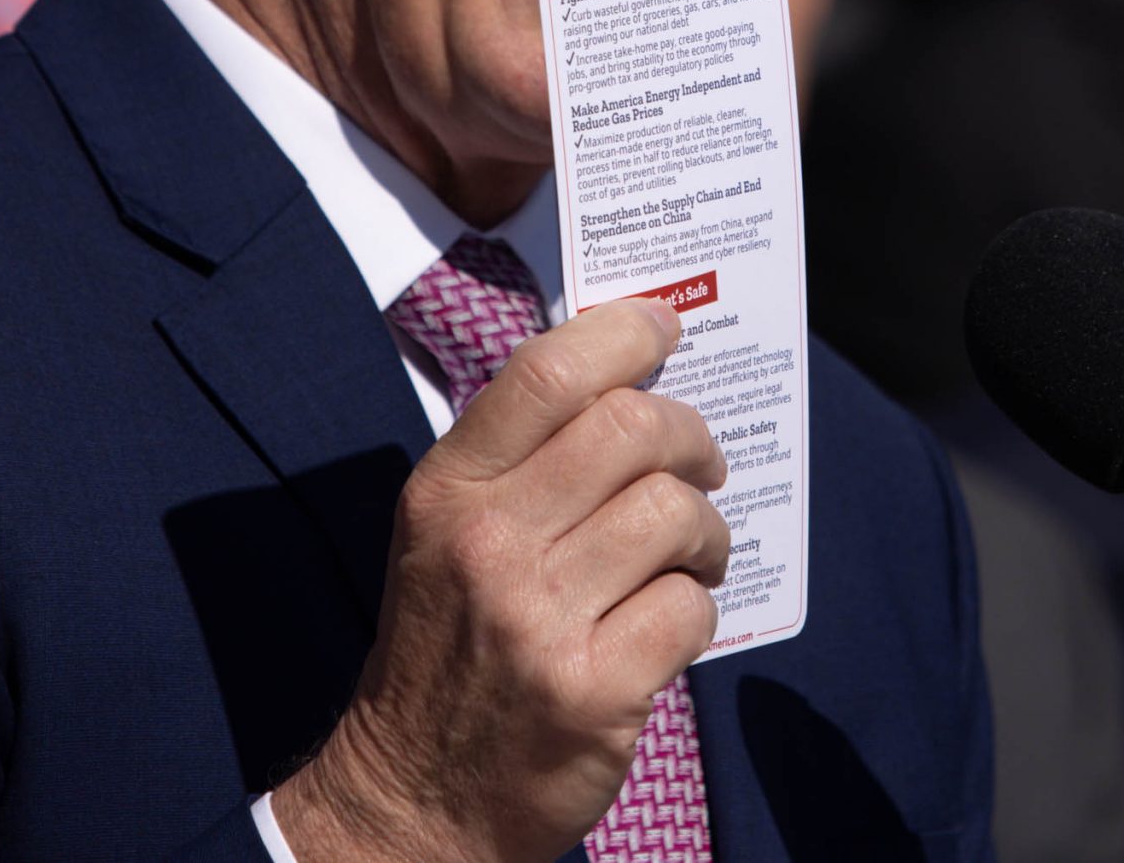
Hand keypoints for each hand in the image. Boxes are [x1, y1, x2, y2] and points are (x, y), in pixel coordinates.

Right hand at [274, 297, 728, 862]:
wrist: (417, 796)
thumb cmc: (446, 648)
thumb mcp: (443, 535)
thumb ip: (518, 459)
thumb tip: (625, 377)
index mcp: (449, 492)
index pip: (548, 372)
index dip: (624, 331)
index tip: (664, 326)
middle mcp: (489, 545)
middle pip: (633, 430)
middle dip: (691, 435)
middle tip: (702, 463)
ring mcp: (541, 621)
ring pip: (674, 514)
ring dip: (707, 529)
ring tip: (693, 552)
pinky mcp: (595, 694)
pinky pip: (689, 609)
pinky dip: (698, 607)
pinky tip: (670, 619)